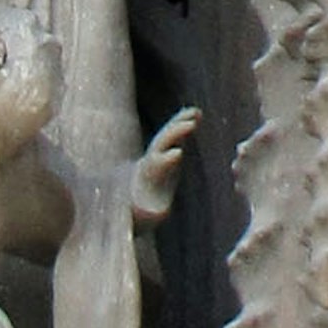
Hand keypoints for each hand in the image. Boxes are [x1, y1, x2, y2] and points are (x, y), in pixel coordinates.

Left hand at [129, 108, 198, 226]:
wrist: (130, 197)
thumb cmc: (141, 210)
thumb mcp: (146, 215)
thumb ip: (151, 213)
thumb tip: (158, 213)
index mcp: (147, 178)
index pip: (155, 165)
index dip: (165, 159)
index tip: (177, 152)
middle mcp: (149, 160)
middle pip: (160, 143)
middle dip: (174, 133)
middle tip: (190, 124)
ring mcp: (156, 152)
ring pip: (167, 133)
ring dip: (180, 122)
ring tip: (196, 113)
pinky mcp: (164, 149)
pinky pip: (173, 132)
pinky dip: (183, 121)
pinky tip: (197, 112)